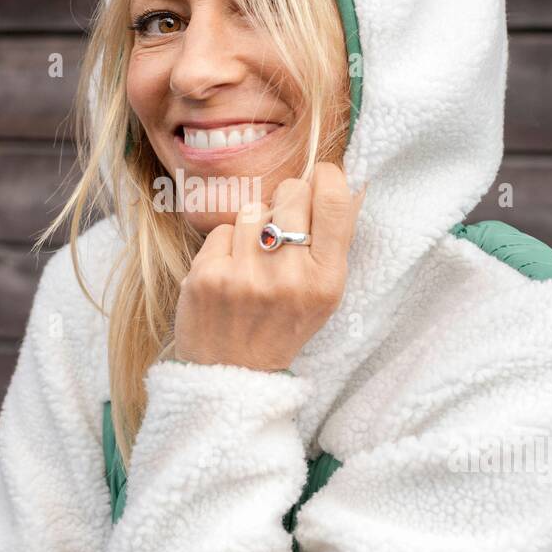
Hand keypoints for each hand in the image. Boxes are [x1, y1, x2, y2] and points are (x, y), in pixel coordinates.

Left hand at [173, 164, 366, 371]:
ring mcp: (245, 276)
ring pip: (254, 209)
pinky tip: (230, 274)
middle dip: (287, 201)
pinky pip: (222, 229)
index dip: (327, 177)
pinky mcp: (208, 276)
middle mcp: (289, 278)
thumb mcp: (324, 294)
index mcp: (327, 281)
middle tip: (283, 228)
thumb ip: (333, 241)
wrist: (232, 374)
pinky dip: (225, 246)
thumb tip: (343, 180)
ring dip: (254, 227)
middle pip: (292, 192)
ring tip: (254, 261)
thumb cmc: (282, 325)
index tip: (321, 178)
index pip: (334, 201)